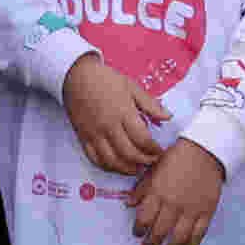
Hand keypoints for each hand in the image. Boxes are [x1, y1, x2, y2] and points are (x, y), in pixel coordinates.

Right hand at [63, 54, 167, 178]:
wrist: (76, 75)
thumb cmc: (105, 79)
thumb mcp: (131, 86)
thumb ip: (150, 104)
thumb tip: (168, 117)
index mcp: (123, 112)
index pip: (142, 139)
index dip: (154, 150)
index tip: (160, 151)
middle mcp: (108, 125)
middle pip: (129, 153)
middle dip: (144, 161)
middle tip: (152, 161)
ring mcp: (94, 133)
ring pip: (112, 161)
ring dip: (127, 169)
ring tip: (137, 168)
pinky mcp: (83, 137)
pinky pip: (95, 159)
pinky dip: (107, 167)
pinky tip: (117, 165)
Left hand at [130, 141, 225, 244]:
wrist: (205, 151)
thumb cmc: (176, 158)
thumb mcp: (154, 169)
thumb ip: (141, 188)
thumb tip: (129, 204)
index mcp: (157, 193)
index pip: (144, 218)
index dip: (139, 229)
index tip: (137, 234)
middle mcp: (173, 204)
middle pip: (160, 231)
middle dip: (151, 244)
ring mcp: (191, 210)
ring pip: (179, 237)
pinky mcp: (206, 212)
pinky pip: (198, 234)